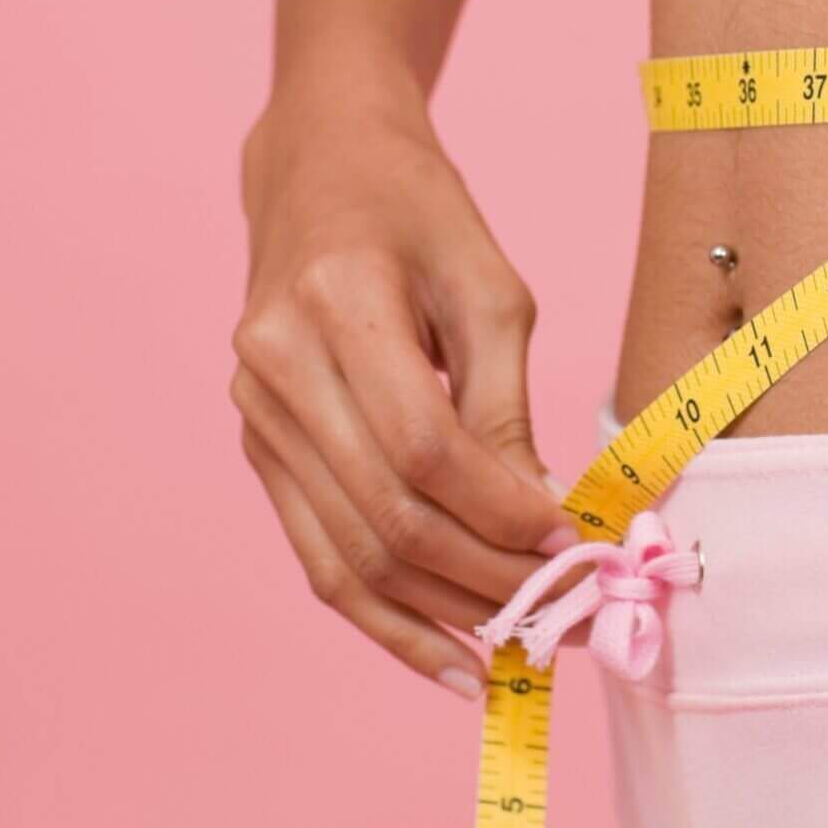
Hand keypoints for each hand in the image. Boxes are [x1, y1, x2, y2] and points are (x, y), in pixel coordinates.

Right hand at [231, 65, 572, 699]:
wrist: (320, 169)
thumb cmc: (419, 214)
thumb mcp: (489, 286)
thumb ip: (507, 407)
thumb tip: (541, 526)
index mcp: (334, 302)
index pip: (422, 445)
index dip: (500, 509)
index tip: (573, 545)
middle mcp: (275, 365)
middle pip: (385, 512)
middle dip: (484, 577)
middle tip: (565, 614)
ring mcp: (255, 414)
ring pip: (348, 554)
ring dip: (440, 613)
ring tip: (519, 649)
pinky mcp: (259, 447)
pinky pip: (319, 554)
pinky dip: (384, 617)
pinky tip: (445, 658)